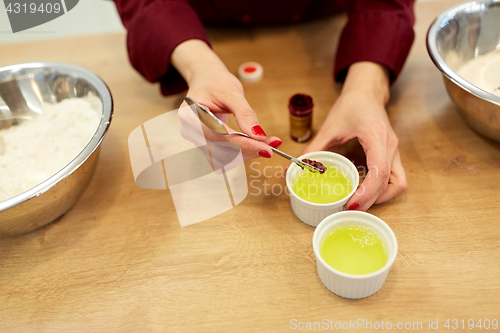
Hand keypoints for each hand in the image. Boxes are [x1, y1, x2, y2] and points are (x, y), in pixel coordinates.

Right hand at [172, 40, 281, 159]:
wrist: (206, 80)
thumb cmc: (215, 82)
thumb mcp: (231, 91)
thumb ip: (244, 113)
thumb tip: (258, 134)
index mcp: (191, 116)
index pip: (219, 136)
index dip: (243, 144)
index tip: (265, 147)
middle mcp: (192, 132)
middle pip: (223, 150)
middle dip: (249, 149)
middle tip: (273, 145)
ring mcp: (199, 140)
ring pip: (226, 156)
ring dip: (248, 152)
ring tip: (269, 143)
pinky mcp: (208, 144)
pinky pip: (227, 153)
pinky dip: (244, 151)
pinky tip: (258, 144)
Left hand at [303, 62, 406, 210]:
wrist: (367, 92)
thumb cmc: (352, 105)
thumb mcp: (330, 126)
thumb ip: (314, 148)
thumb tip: (296, 166)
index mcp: (376, 137)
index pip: (379, 170)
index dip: (367, 191)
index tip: (351, 203)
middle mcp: (390, 146)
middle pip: (390, 182)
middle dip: (372, 200)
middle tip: (349, 209)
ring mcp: (394, 151)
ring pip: (398, 183)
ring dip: (382, 197)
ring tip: (359, 203)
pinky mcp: (392, 154)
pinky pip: (395, 179)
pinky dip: (383, 190)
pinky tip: (366, 193)